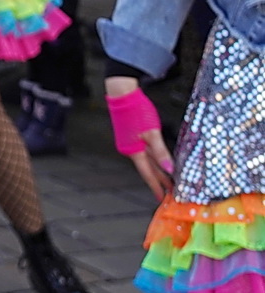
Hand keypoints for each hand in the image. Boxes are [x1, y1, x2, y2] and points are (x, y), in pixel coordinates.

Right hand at [106, 78, 175, 199]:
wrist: (122, 94)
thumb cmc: (136, 111)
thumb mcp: (152, 132)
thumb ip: (160, 152)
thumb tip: (170, 169)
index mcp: (134, 151)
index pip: (148, 174)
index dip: (156, 186)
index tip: (163, 198)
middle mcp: (130, 149)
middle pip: (147, 169)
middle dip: (159, 180)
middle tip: (170, 191)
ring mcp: (129, 143)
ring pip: (146, 161)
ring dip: (157, 170)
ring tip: (168, 178)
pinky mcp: (130, 136)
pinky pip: (144, 152)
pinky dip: (153, 159)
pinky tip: (158, 160)